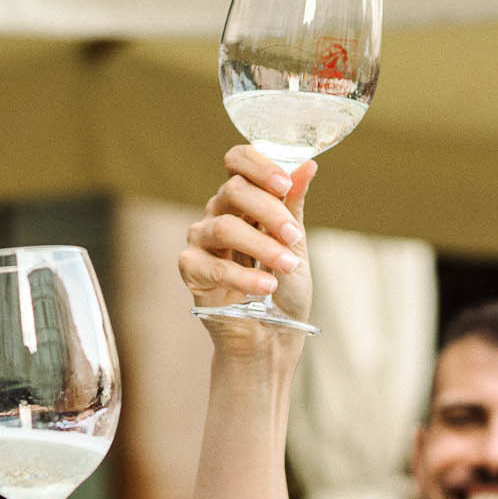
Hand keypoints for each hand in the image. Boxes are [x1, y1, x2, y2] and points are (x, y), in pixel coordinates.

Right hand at [178, 148, 316, 339]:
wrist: (271, 336)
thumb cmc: (283, 288)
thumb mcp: (295, 244)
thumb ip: (294, 205)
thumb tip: (307, 165)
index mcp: (243, 201)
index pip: (238, 162)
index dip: (258, 165)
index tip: (285, 184)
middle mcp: (217, 214)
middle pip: (233, 190)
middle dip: (270, 211)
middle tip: (294, 237)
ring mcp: (200, 241)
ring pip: (223, 227)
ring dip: (262, 247)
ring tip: (288, 266)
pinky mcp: (190, 270)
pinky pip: (214, 267)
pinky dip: (244, 277)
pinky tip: (267, 287)